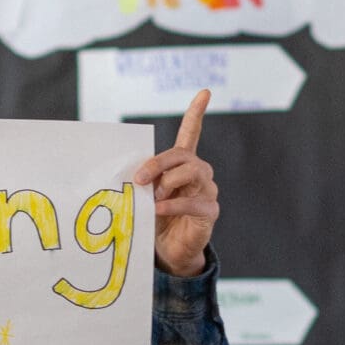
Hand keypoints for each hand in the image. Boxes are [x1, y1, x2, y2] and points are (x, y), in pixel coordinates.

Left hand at [134, 89, 219, 278]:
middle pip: (183, 155)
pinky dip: (174, 204)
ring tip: (154, 197)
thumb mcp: (147, 195)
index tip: (205, 92)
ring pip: (193, 172)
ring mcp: (207, 191)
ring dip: (168, 182)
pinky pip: (194, 202)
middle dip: (158, 162)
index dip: (197, 113)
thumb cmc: (157, 220)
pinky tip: (160, 209)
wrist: (169, 252)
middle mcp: (199, 174)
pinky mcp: (209, 211)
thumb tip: (134, 173)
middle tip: (139, 178)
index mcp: (182, 166)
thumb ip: (144, 180)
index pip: (191, 134)